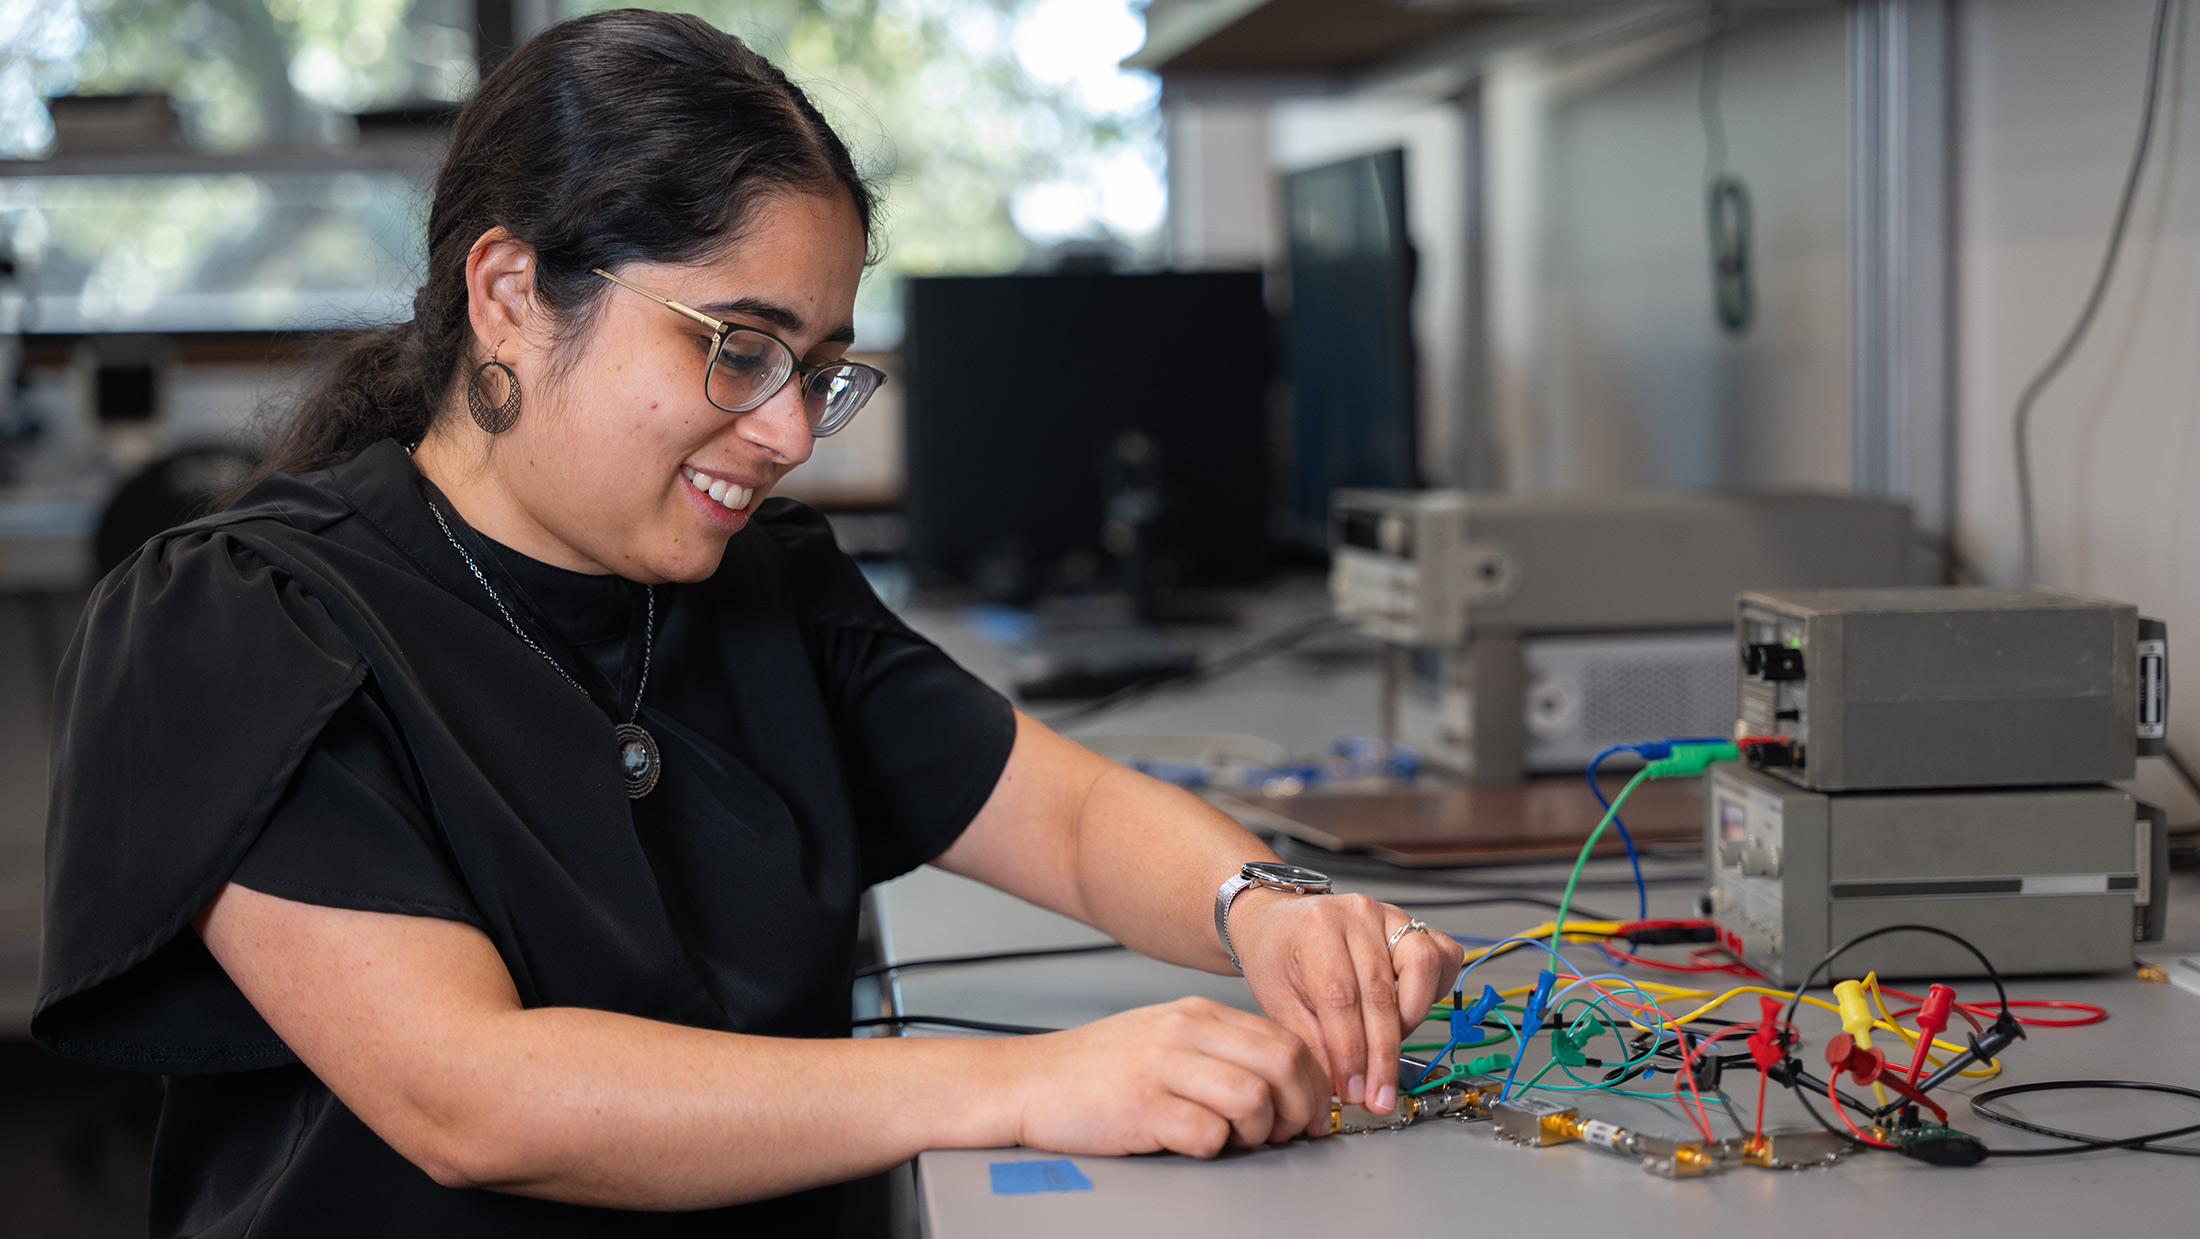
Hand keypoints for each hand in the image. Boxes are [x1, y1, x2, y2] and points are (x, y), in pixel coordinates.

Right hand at [996, 997, 1330, 1157]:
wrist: (1026, 1082)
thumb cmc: (1096, 1070)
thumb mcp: (1164, 1037)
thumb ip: (1219, 1050)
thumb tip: (1284, 1082)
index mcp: (1197, 1014)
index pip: (1286, 1040)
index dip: (1314, 1082)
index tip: (1313, 1111)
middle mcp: (1184, 1032)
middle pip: (1283, 1064)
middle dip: (1302, 1109)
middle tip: (1290, 1134)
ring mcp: (1162, 1068)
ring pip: (1255, 1098)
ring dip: (1261, 1132)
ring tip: (1239, 1141)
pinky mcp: (1141, 1107)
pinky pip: (1208, 1134)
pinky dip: (1215, 1148)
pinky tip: (1196, 1144)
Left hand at [1229, 890, 1462, 1116]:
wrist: (1281, 920)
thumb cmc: (1276, 954)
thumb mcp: (1276, 999)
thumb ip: (1310, 1042)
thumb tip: (1343, 1086)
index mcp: (1316, 928)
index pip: (1341, 999)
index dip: (1351, 1053)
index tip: (1355, 1091)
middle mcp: (1357, 915)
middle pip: (1381, 993)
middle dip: (1382, 1056)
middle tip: (1378, 1095)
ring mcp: (1390, 915)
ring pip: (1423, 968)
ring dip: (1411, 1020)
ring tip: (1387, 1047)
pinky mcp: (1413, 924)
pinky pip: (1444, 955)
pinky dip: (1434, 990)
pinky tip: (1408, 1011)